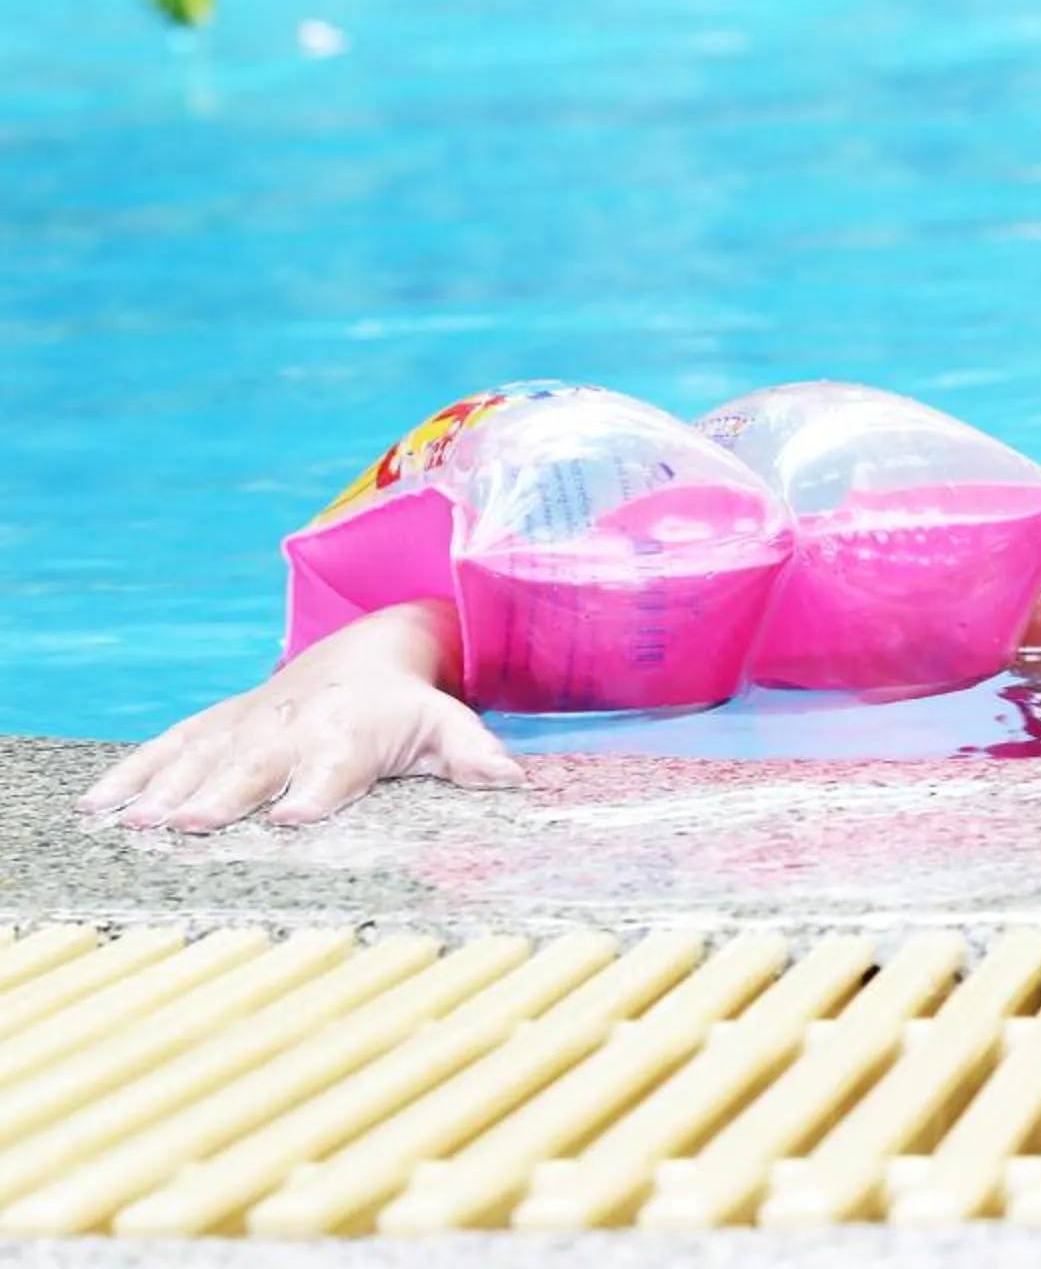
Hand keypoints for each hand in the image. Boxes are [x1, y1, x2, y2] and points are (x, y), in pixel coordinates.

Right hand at [77, 602, 520, 831]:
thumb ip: (473, 753)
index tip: (293, 817)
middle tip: (192, 825)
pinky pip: (167, 747)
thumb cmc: (408, 703)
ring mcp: (247, 725)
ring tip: (136, 823)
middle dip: (224, 794)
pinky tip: (97, 805)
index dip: (316, 792)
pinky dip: (131, 773)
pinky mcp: (215, 725)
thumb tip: (511, 783)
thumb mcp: (446, 724)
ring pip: (202, 758)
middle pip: (256, 766)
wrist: (369, 647)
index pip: (335, 767)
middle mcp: (292, 728)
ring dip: (167, 789)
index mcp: (350, 733)